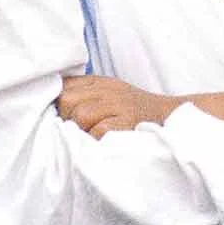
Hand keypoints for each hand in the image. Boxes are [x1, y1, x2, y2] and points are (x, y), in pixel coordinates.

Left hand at [57, 75, 183, 137]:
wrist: (171, 118)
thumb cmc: (135, 112)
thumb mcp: (110, 94)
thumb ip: (85, 94)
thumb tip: (52, 106)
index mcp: (100, 82)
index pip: (64, 85)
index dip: (57, 103)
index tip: (60, 116)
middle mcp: (107, 89)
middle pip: (66, 100)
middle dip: (66, 118)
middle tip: (77, 131)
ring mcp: (117, 104)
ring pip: (79, 115)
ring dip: (80, 132)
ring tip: (90, 138)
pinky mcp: (126, 122)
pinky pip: (97, 131)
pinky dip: (96, 140)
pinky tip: (104, 142)